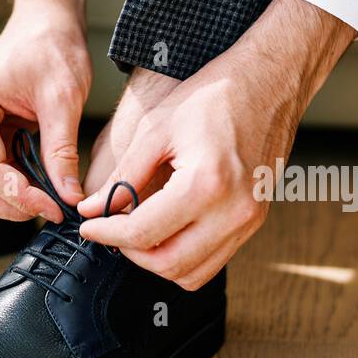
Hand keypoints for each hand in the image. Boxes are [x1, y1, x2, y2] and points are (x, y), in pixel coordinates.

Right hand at [0, 0, 91, 223]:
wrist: (45, 23)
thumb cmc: (50, 47)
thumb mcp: (63, 98)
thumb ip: (62, 150)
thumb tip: (69, 198)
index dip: (18, 194)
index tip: (56, 206)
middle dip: (9, 204)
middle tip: (52, 209)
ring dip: (10, 200)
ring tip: (50, 199)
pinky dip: (14, 187)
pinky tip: (43, 186)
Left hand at [78, 0, 355, 287]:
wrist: (268, 83)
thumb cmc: (214, 97)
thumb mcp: (157, 128)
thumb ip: (124, 174)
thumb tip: (93, 209)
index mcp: (206, 184)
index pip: (145, 232)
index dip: (107, 234)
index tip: (89, 226)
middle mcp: (234, 211)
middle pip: (168, 264)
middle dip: (130, 253)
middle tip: (110, 229)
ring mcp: (250, 221)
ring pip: (192, 274)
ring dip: (157, 261)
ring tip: (137, 230)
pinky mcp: (255, 222)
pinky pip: (213, 261)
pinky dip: (184, 256)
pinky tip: (167, 228)